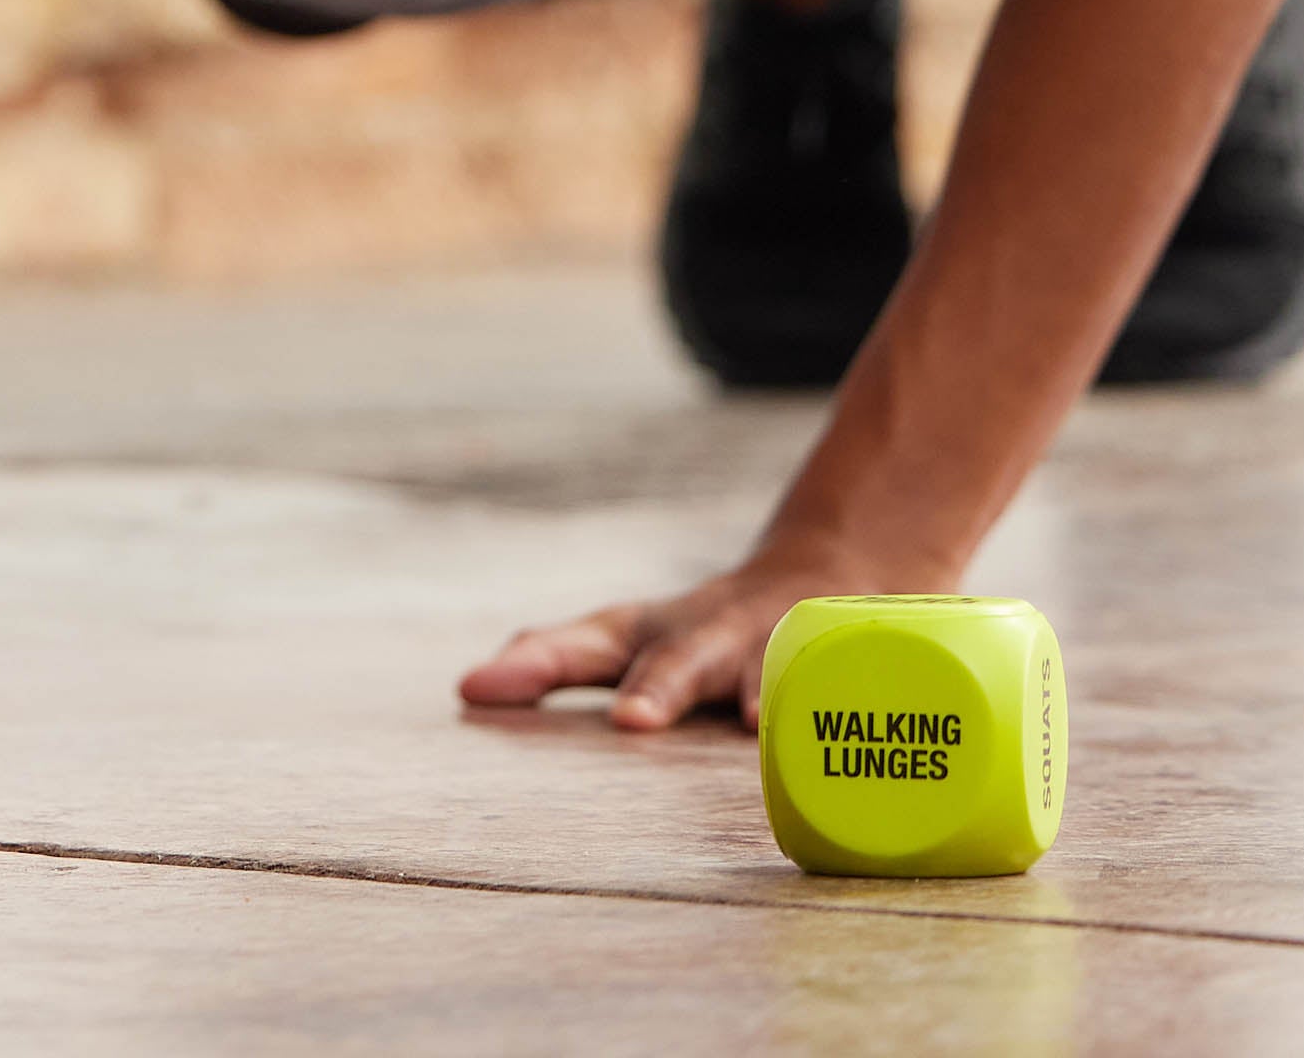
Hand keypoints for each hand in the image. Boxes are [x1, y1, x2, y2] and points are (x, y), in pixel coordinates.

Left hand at [458, 532, 923, 732]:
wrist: (835, 575)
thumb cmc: (711, 629)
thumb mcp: (636, 639)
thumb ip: (559, 659)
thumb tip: (468, 684)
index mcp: (650, 633)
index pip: (583, 644)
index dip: (537, 663)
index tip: (478, 687)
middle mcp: (706, 633)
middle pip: (677, 656)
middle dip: (657, 686)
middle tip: (631, 720)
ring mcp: (772, 643)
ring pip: (760, 664)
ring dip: (761, 690)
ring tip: (755, 722)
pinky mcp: (830, 655)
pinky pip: (830, 680)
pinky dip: (825, 700)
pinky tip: (821, 728)